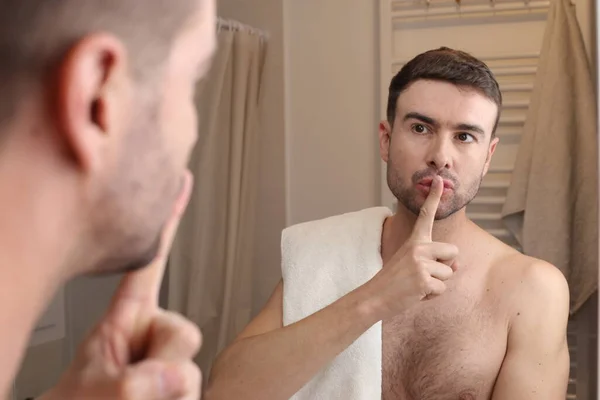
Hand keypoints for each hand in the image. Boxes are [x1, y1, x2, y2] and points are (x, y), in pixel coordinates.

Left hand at [42, 171, 201, 399]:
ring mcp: (172, 363)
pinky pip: (194, 389)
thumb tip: (175, 375)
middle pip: (185, 334)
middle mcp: (155, 335)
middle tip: (131, 383)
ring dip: (162, 394)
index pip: (151, 265)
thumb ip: (129, 384)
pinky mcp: (185, 388)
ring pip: (191, 372)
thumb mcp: (91, 391)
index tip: (179, 183)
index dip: (169, 225)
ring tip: (134, 399)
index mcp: (129, 318)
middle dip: (160, 363)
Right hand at [366, 176, 457, 319]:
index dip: (434, 197)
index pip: (425, 215)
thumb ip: (436, 260)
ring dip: (437, 283)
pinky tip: (416, 293)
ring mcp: (420, 263)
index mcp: (414, 241)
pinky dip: (432, 295)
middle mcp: (418, 247)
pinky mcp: (423, 279)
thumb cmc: (395, 281)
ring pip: (449, 273)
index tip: (440, 180)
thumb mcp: (412, 264)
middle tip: (424, 273)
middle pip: (453, 252)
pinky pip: (442, 288)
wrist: (375, 296)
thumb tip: (457, 264)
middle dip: (446, 266)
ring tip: (417, 284)